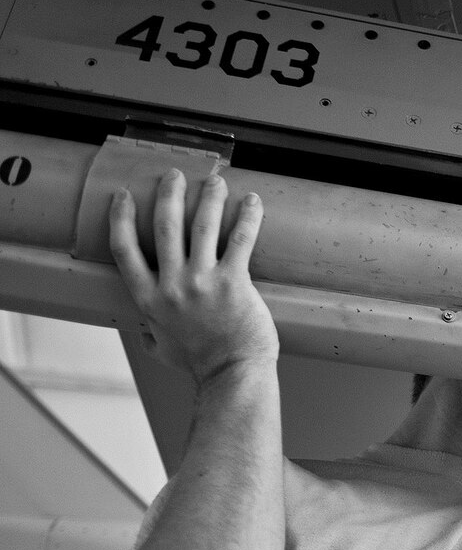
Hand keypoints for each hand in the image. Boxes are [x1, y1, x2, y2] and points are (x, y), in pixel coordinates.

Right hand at [109, 170, 277, 387]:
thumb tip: (143, 329)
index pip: (124, 249)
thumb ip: (150, 332)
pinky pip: (240, 239)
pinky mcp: (235, 282)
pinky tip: (252, 201)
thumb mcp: (161, 349)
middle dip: (168, 195)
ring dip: (207, 197)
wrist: (233, 374)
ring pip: (201, 226)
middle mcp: (171, 285)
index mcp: (148, 298)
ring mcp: (202, 282)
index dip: (121, 218)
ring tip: (214, 180)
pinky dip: (247, 216)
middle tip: (174, 175)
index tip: (124, 196)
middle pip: (164, 227)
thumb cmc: (200, 363)